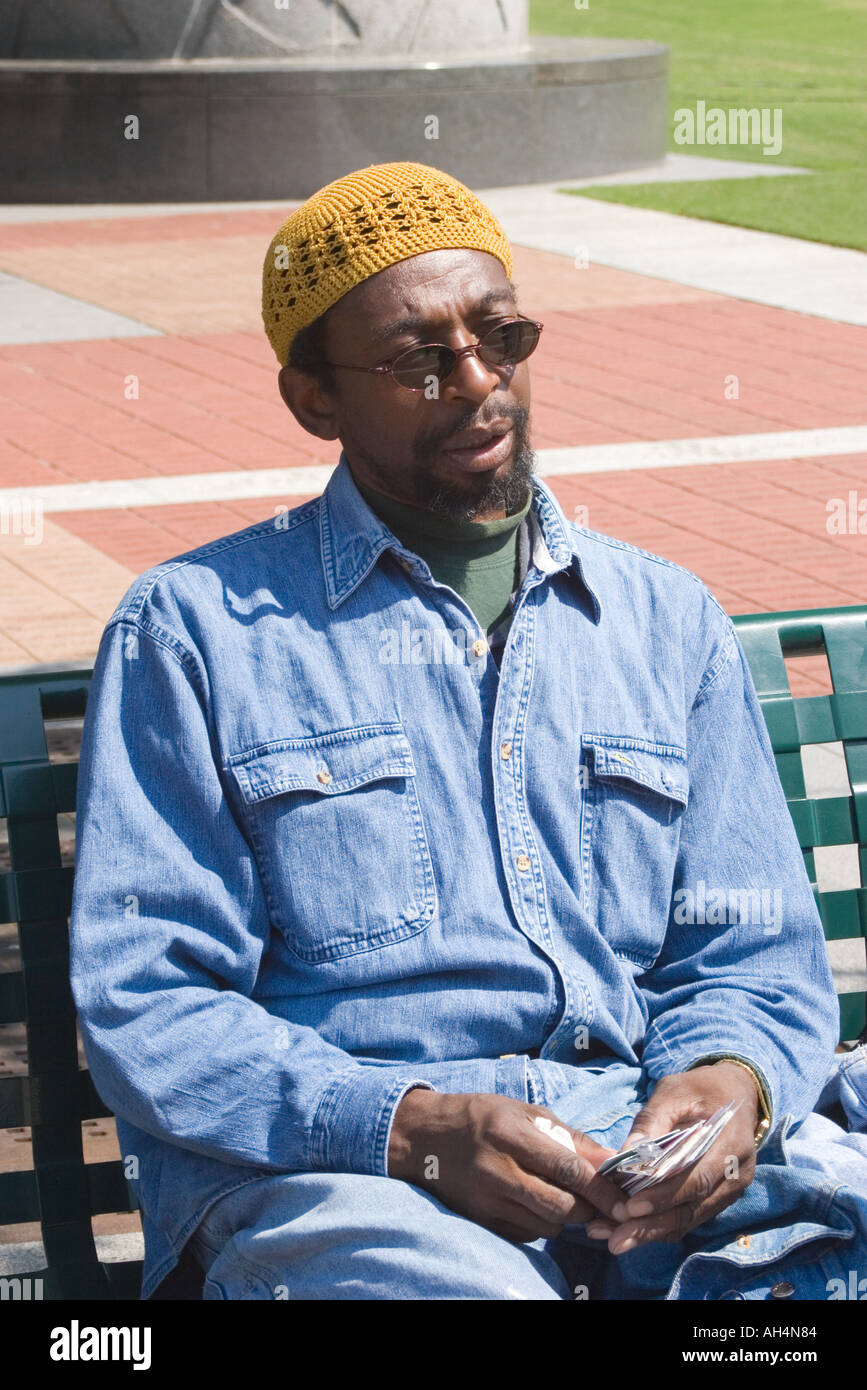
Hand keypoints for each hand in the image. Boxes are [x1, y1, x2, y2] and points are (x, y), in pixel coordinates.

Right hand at [388, 1089, 623, 1242]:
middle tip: (597, 1202)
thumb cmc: (480, 1117)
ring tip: (562, 1197)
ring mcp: (486, 1201)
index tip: (625, 1199)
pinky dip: (539, 1224)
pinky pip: (525, 1235)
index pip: (567, 1169)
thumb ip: (569, 1137)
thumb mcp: (523, 1112)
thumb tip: (611, 1159)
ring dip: (564, 1218)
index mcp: (511, 1134)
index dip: (601, 1188)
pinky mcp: (480, 1221)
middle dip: (588, 1209)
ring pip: (546, 1226)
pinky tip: (534, 1204)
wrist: (422, 1138)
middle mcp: (498, 1171)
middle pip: (560, 1207)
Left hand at [585, 1062, 759, 1254]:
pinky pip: (688, 1217)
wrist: (734, 1093)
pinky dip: (659, 1226)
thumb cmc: (700, 1089)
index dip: (665, 1196)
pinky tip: (629, 1231)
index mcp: (732, 1143)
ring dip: (651, 1233)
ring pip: (689, 1220)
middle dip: (651, 1226)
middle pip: (692, 1208)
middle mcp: (736, 1174)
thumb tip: (628, 1152)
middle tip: (614, 1239)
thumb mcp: (674, 1091)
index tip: (631, 1208)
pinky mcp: (717, 1198)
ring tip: (612, 1239)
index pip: (698, 1178)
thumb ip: (653, 1119)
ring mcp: (729, 1190)